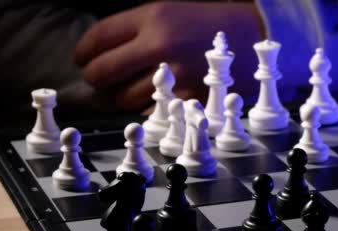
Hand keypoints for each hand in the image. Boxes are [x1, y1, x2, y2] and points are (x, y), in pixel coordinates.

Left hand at [74, 1, 264, 112]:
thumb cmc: (209, 23)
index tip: (81, 60)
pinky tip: (159, 99)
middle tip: (102, 81)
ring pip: (125, 98)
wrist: (256, 37)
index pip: (97, 39)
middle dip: (96, 79)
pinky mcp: (191, 98)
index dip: (82, 53)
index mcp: (152, 18)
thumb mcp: (169, 11)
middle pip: (102, 73)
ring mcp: (176, 76)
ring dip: (123, 97)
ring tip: (135, 89)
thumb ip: (135, 30)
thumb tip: (101, 53)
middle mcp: (160, 46)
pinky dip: (150, 109)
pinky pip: (153, 112)